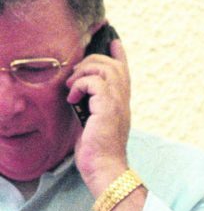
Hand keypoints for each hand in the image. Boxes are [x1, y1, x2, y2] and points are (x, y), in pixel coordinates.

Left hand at [67, 37, 130, 197]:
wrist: (105, 169)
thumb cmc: (98, 153)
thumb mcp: (94, 124)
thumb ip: (92, 106)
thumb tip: (77, 91)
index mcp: (121, 104)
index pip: (124, 72)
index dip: (119, 54)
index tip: (114, 41)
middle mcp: (123, 101)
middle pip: (112, 64)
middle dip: (90, 62)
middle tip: (74, 77)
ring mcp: (117, 103)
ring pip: (103, 68)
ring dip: (82, 73)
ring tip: (71, 88)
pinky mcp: (107, 107)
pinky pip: (93, 81)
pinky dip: (79, 86)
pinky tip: (72, 100)